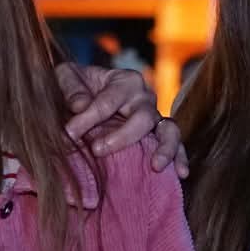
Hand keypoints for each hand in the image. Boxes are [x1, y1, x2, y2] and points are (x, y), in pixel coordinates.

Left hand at [55, 64, 188, 176]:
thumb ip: (71, 88)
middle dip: (120, 136)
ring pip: (168, 130)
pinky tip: (181, 174)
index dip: (87, 118)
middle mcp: (144, 98)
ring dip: (164, 148)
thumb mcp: (67, 77)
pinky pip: (176, 145)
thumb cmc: (77, 85)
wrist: (88, 92)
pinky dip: (180, 158)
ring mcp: (155, 117)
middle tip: (97, 150)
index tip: (69, 133)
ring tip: (155, 166)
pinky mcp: (159, 135)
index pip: (108, 101)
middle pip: (142, 117)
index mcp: (124, 81)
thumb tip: (80, 106)